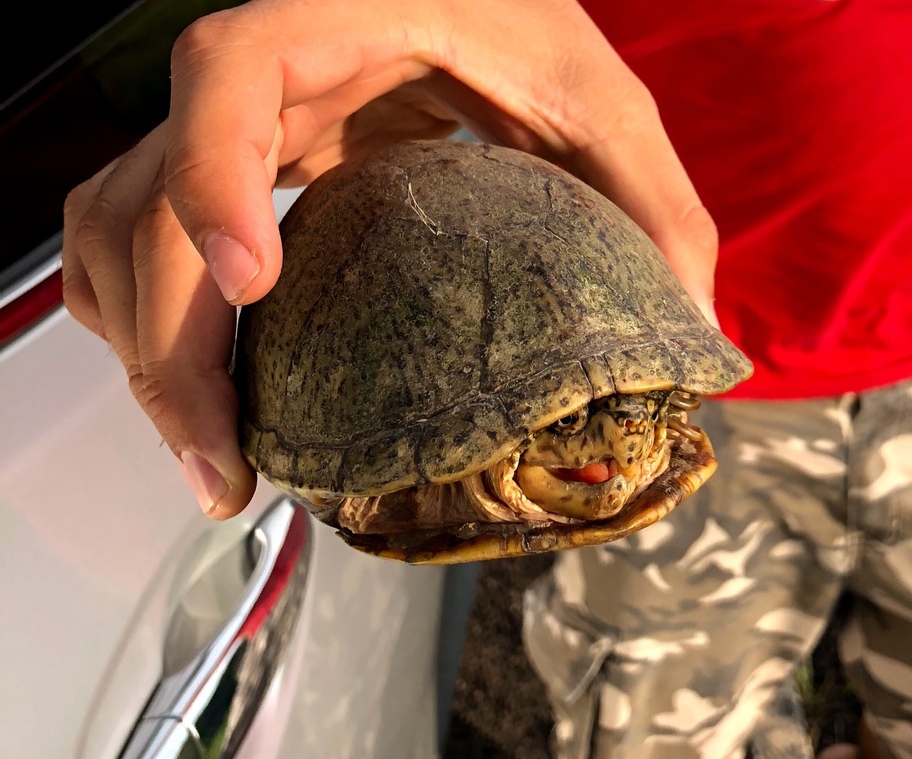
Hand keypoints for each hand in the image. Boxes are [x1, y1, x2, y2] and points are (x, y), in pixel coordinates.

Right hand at [62, 0, 717, 518]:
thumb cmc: (530, 25)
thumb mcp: (603, 104)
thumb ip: (657, 214)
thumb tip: (699, 346)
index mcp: (340, 20)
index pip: (231, 75)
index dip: (215, 175)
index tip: (254, 287)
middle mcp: (260, 77)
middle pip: (145, 200)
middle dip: (170, 349)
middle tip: (227, 469)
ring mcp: (231, 129)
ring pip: (120, 234)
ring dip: (149, 355)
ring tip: (218, 462)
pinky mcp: (231, 173)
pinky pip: (141, 246)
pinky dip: (150, 324)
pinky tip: (206, 390)